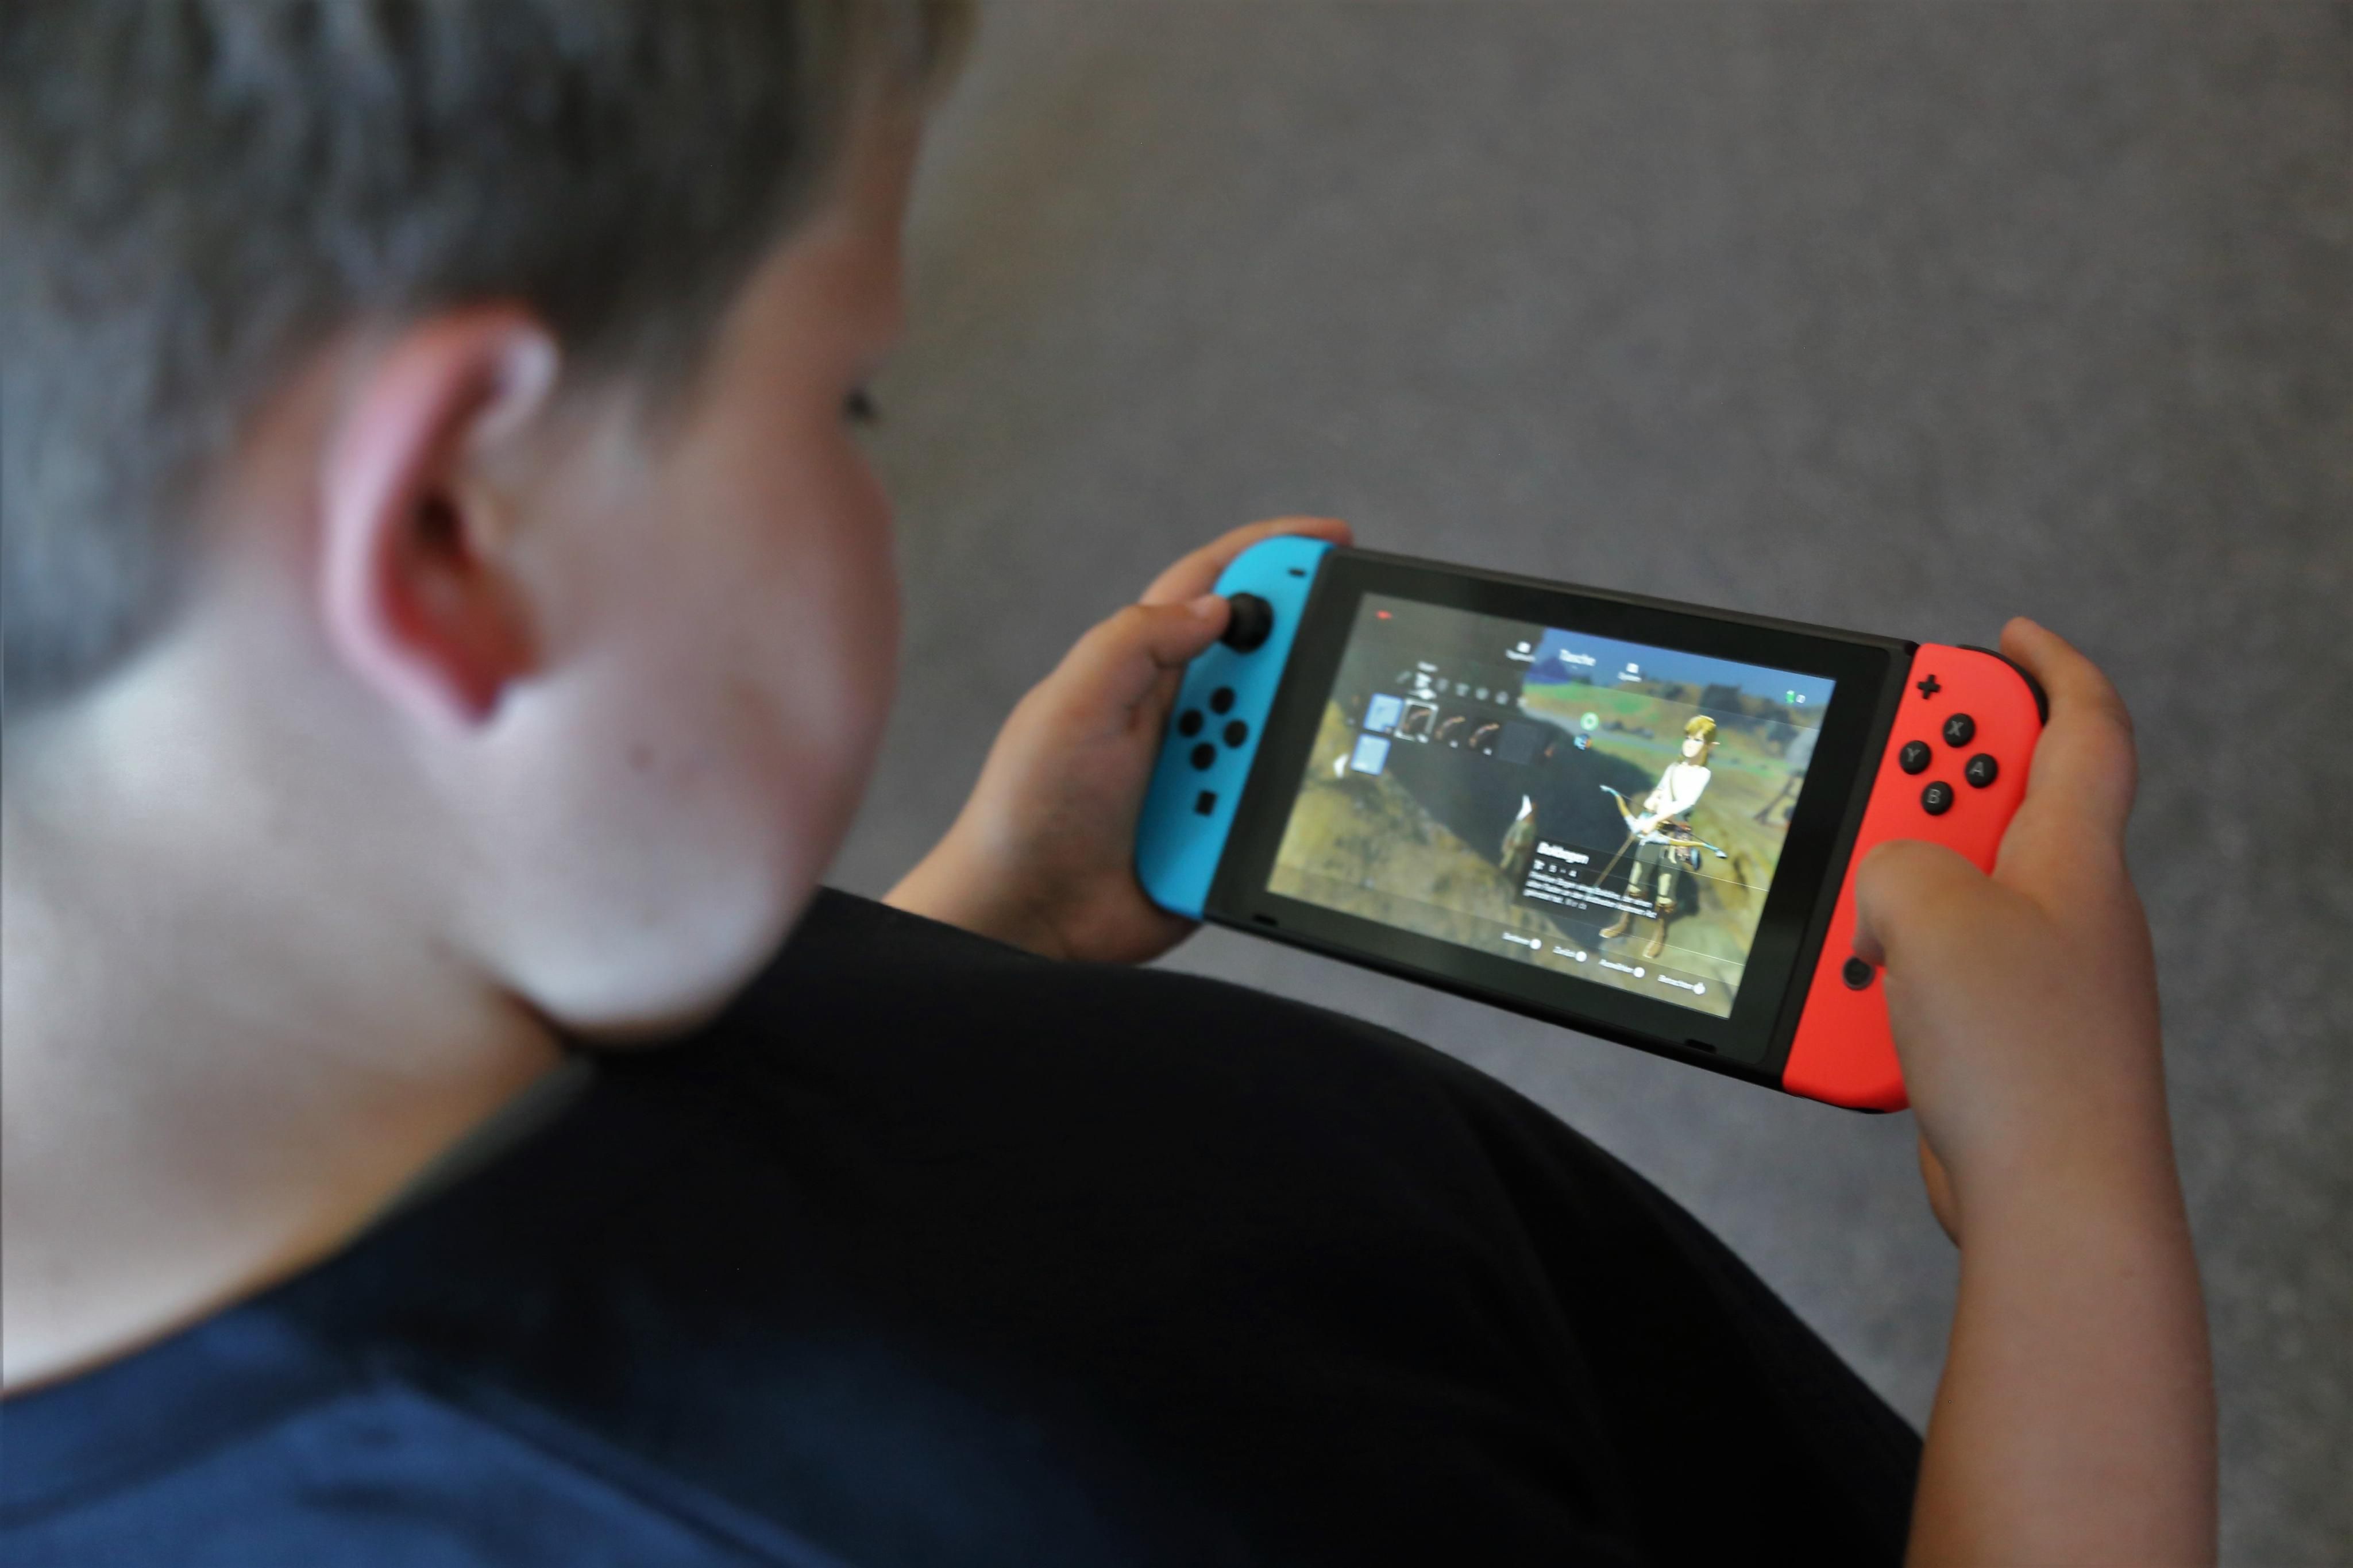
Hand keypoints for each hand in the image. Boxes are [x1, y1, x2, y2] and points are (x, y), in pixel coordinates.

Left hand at [885, 516, 1352, 962]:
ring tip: (1259, 775)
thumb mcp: (1070, 706)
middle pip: (1270, 661)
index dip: (1274, 555)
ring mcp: (1208, 775)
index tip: (1337, 540)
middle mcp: (1183, 715)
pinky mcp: (1223, 833)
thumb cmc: (1027, 808)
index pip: (1217, 586)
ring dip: (1290, 748)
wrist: (1025, 919)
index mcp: (1142, 668)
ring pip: (1284, 738)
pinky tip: (1280, 820)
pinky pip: (1278, 809)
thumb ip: (1136, 641)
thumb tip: (1219, 605)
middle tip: (1345, 660)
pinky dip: (1287, 808)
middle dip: (1307, 657)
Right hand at [1853, 618, 2167, 1239]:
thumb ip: (1895, 858)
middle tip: (1872, 775)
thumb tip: (1887, 884)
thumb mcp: (1931, 914)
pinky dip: (1890, 972)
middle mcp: (2070, 906)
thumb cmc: (2022, 1058)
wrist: (2057, 1205)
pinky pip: (1937, 974)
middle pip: (1999, 804)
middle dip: (1926, 785)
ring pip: (1953, 896)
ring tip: (1848, 922)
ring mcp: (2043, 975)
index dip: (2044, 669)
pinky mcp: (2008, 1037)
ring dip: (1890, 896)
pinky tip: (1855, 1004)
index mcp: (2074, 855)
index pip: (2081, 728)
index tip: (1996, 641)